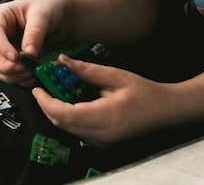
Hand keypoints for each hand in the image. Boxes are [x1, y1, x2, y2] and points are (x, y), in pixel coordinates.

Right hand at [0, 0, 72, 85]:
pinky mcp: (14, 60)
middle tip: (23, 68)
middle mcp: (0, 34)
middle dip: (6, 66)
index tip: (14, 57)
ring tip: (30, 72)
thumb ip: (35, 32)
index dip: (1, 47)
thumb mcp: (43, 14)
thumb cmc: (49, 7)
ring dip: (13, 75)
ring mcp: (6, 49)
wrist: (61, 17)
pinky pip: (9, 75)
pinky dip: (19, 79)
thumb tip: (28, 52)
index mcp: (1, 17)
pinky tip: (31, 75)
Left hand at [33, 54, 176, 146]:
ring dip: (57, 111)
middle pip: (62, 124)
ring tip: (55, 91)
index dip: (46, 103)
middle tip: (42, 87)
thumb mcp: (116, 75)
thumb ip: (87, 70)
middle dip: (47, 106)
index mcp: (105, 117)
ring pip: (68, 128)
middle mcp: (101, 134)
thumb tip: (62, 61)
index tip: (37, 89)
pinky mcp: (102, 141)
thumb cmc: (145, 92)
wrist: (166, 111)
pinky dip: (68, 116)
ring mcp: (101, 140)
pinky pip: (77, 130)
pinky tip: (71, 101)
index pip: (65, 115)